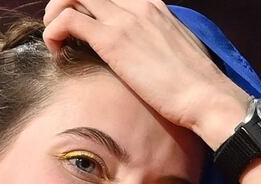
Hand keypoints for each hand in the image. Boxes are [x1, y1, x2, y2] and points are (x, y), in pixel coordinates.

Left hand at [42, 0, 249, 145]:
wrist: (206, 97)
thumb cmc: (196, 85)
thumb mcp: (177, 50)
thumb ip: (158, 42)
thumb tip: (149, 56)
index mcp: (154, 6)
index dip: (90, 5)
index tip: (81, 26)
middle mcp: (139, 5)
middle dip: (66, 3)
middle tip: (62, 29)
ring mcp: (125, 20)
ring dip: (55, 14)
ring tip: (55, 39)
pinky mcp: (112, 40)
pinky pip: (68, 20)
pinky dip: (54, 31)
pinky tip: (56, 52)